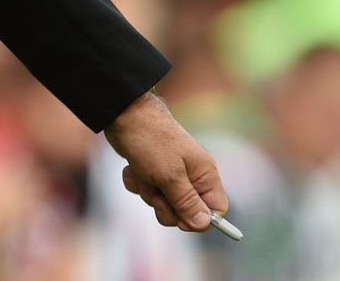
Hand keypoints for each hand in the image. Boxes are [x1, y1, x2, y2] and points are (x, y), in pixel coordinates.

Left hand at [103, 91, 228, 231]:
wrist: (123, 114)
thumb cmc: (150, 141)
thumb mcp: (170, 176)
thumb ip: (187, 202)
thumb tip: (204, 224)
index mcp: (204, 174)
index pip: (216, 209)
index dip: (199, 219)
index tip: (180, 219)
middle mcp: (191, 174)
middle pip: (187, 210)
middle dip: (166, 206)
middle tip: (156, 193)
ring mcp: (170, 171)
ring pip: (163, 202)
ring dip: (148, 192)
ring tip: (142, 174)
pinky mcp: (150, 169)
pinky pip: (146, 190)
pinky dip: (136, 182)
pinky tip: (131, 169)